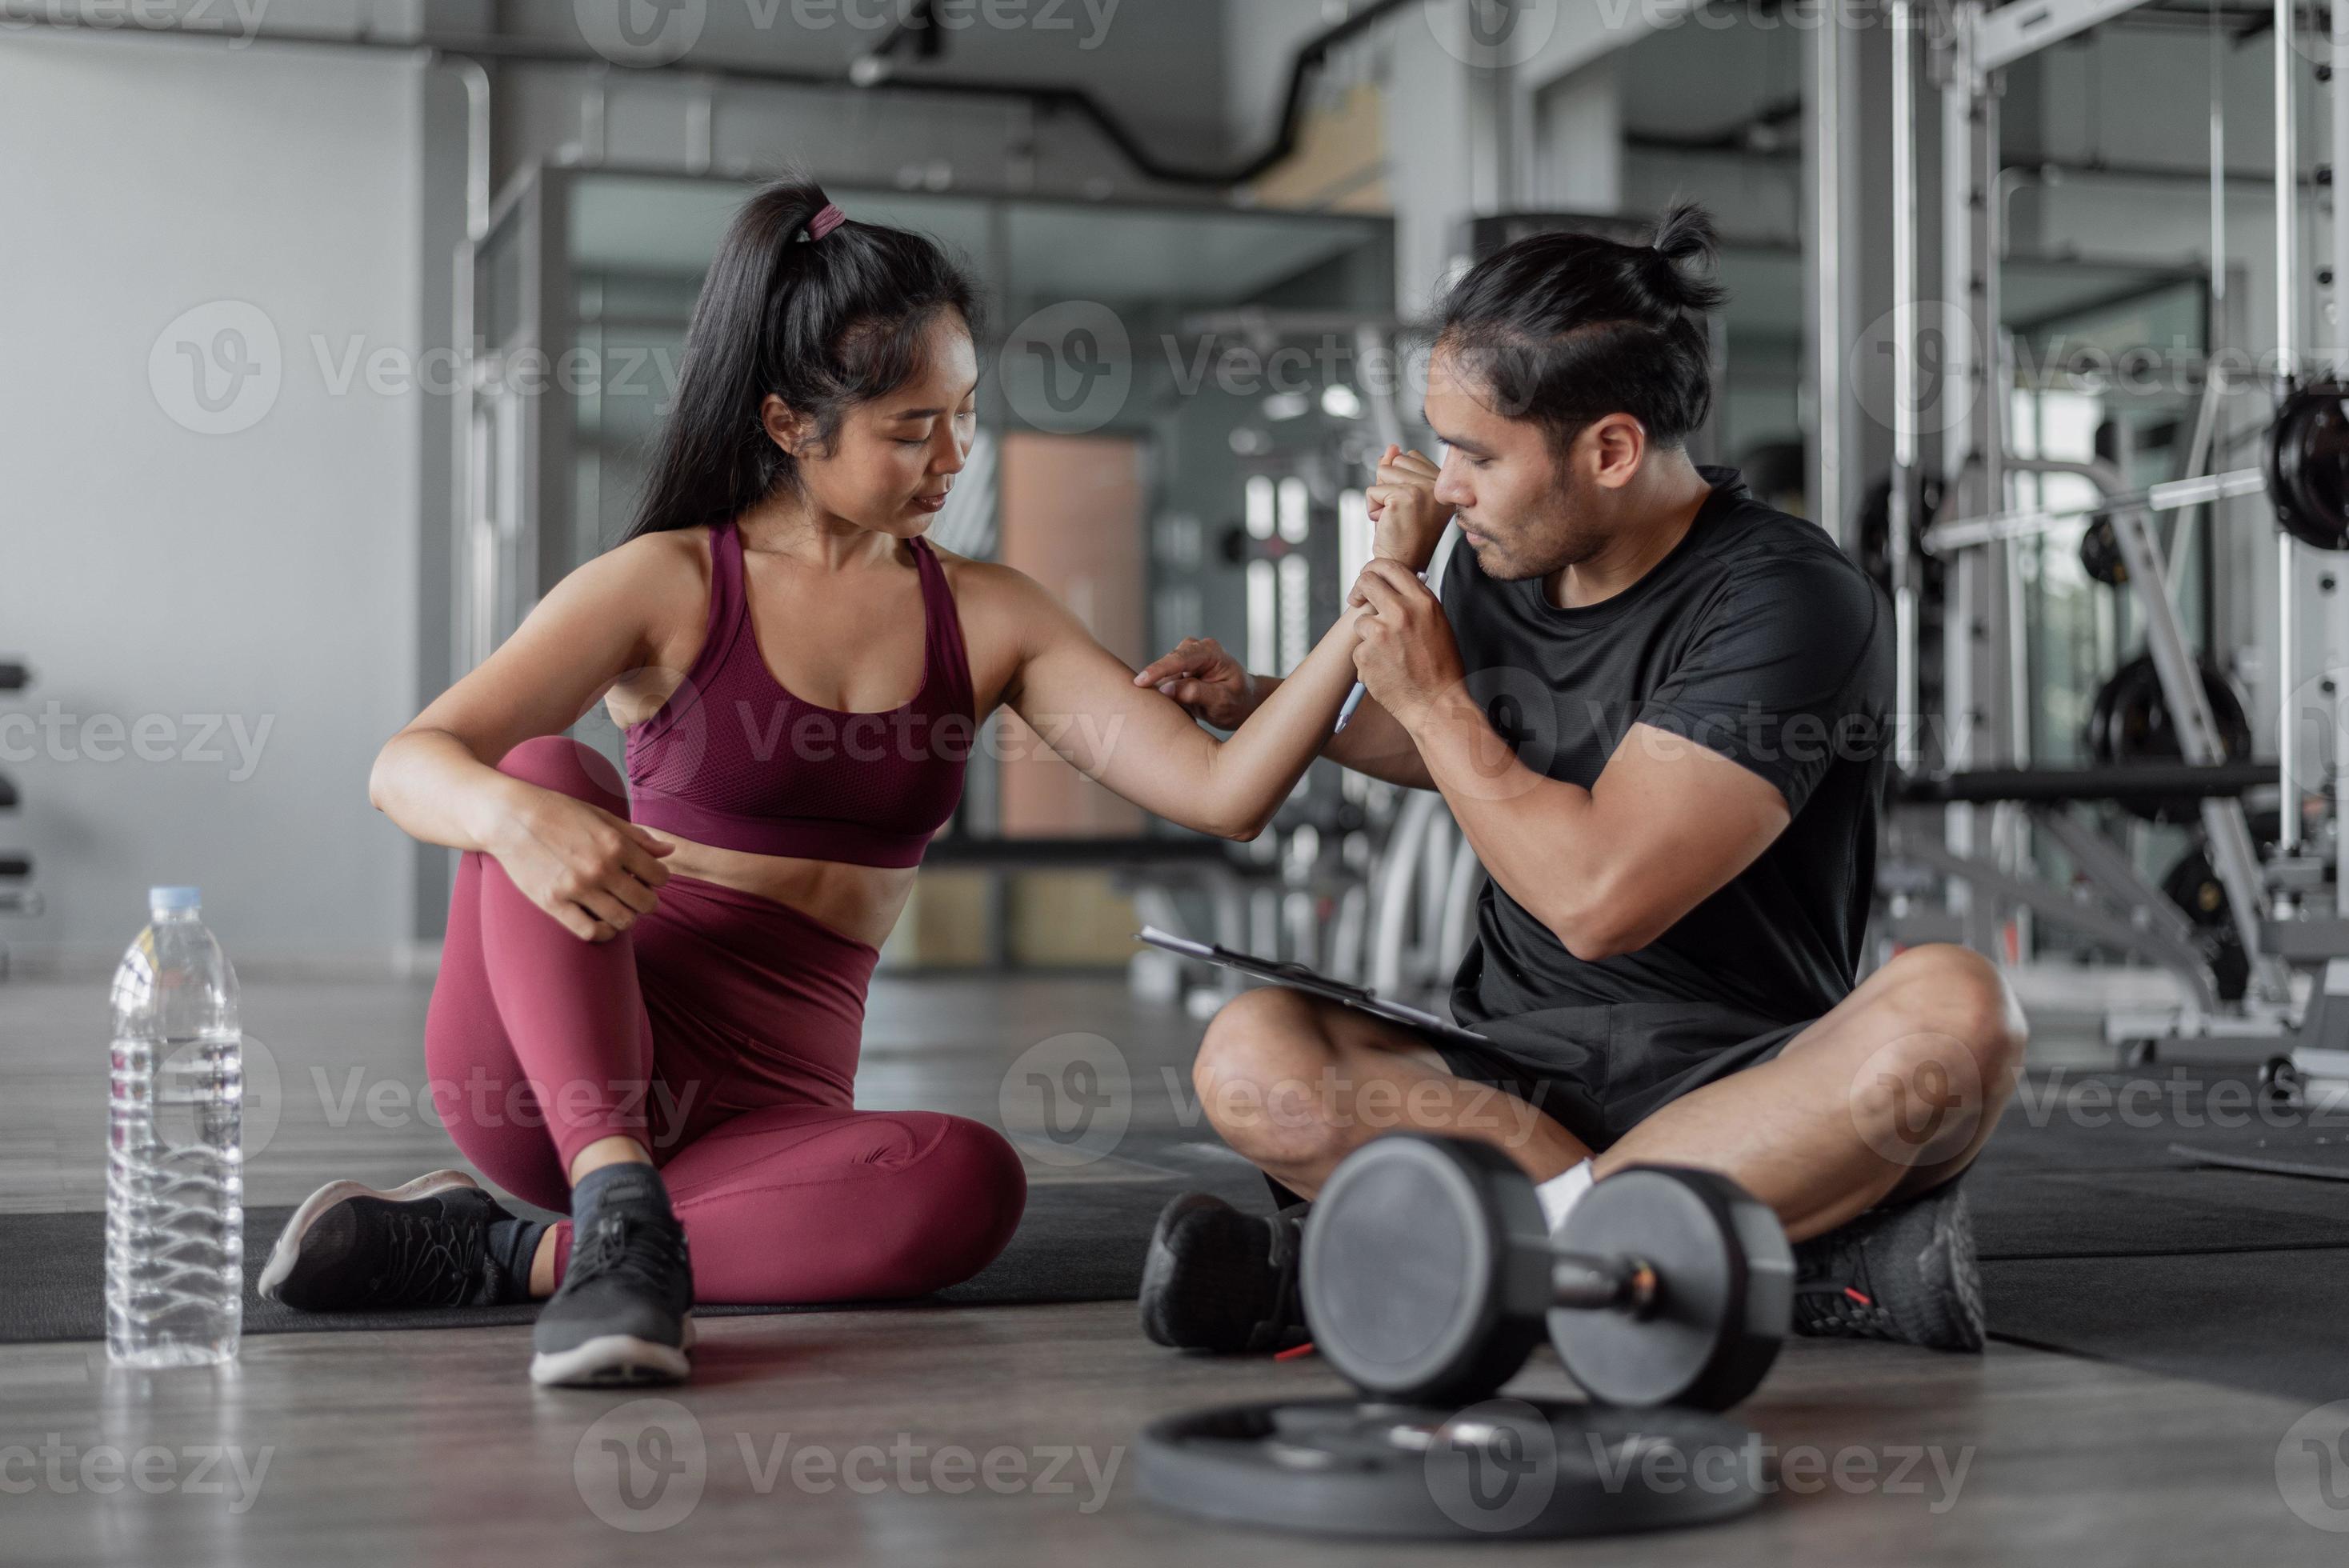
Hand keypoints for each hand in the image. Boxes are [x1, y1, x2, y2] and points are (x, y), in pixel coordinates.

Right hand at [488, 783, 674, 941]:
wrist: (510, 817)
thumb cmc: (558, 813)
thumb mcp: (602, 816)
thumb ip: (637, 837)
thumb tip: (669, 851)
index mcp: (616, 844)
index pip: (660, 876)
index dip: (658, 879)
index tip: (647, 878)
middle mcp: (600, 868)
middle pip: (646, 903)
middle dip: (646, 901)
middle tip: (634, 895)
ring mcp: (577, 888)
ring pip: (623, 921)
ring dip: (627, 917)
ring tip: (618, 907)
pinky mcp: (553, 903)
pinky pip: (590, 932)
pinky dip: (603, 932)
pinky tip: (602, 921)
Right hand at [1132, 636, 1258, 730]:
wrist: (1244, 703)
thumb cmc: (1238, 701)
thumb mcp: (1222, 701)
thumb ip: (1196, 693)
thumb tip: (1167, 689)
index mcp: (1210, 651)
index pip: (1179, 660)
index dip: (1158, 670)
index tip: (1140, 682)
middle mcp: (1195, 649)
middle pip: (1167, 667)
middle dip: (1161, 687)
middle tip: (1178, 709)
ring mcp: (1184, 658)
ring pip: (1163, 677)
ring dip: (1168, 696)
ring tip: (1191, 711)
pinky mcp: (1177, 670)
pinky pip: (1164, 684)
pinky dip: (1170, 698)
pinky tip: (1187, 708)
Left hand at [1348, 558, 1463, 728]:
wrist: (1437, 704)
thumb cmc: (1441, 668)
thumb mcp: (1438, 624)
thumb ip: (1415, 604)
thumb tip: (1392, 589)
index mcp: (1423, 601)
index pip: (1389, 566)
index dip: (1373, 569)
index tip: (1368, 577)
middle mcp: (1401, 612)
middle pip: (1366, 582)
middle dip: (1360, 591)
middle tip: (1358, 601)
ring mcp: (1381, 632)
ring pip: (1361, 622)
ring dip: (1369, 636)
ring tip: (1391, 656)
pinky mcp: (1365, 653)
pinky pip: (1359, 650)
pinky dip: (1368, 661)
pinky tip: (1387, 671)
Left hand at [1365, 443, 1453, 571]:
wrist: (1402, 567)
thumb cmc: (1404, 538)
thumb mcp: (1402, 498)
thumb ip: (1398, 470)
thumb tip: (1391, 448)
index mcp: (1445, 484)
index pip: (1411, 457)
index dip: (1400, 481)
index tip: (1411, 509)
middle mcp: (1440, 485)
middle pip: (1397, 461)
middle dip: (1389, 487)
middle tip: (1402, 516)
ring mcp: (1425, 489)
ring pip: (1383, 472)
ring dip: (1380, 498)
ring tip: (1395, 519)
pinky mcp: (1405, 496)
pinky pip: (1372, 490)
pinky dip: (1372, 509)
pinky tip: (1388, 525)